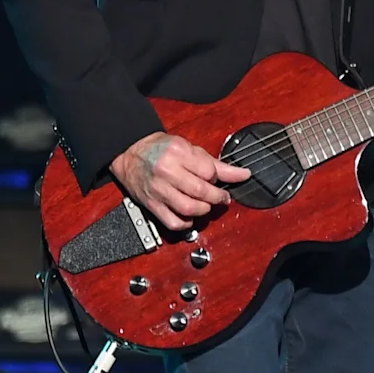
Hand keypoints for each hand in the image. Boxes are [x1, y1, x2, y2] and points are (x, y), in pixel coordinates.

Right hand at [110, 131, 249, 230]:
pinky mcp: (151, 205)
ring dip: (204, 210)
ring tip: (206, 205)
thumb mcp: (189, 149)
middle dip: (217, 197)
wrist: (131, 153)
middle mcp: (167, 171)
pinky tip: (190, 217)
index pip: (208, 172)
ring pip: (189, 209)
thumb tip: (243, 174)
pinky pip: (173, 222)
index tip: (216, 180)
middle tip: (221, 197)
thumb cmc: (160, 150)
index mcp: (178, 153)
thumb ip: (216, 164)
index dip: (216, 179)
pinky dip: (186, 223)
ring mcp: (158, 190)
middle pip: (201, 192)